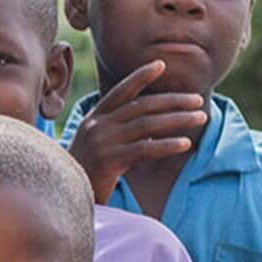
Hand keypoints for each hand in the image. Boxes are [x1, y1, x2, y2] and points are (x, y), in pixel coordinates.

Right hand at [67, 61, 206, 202]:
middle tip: (198, 100)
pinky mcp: (109, 161)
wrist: (61, 197)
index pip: (121, 92)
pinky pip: (145, 149)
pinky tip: (186, 143)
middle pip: (142, 106)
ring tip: (200, 117)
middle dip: (173, 101)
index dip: (140, 77)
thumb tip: (152, 128)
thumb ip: (118, 133)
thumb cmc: (84, 174)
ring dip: (177, 119)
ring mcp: (102, 143)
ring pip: (147, 124)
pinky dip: (167, 145)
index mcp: (94, 120)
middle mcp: (97, 126)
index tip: (160, 65)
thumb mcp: (97, 147)